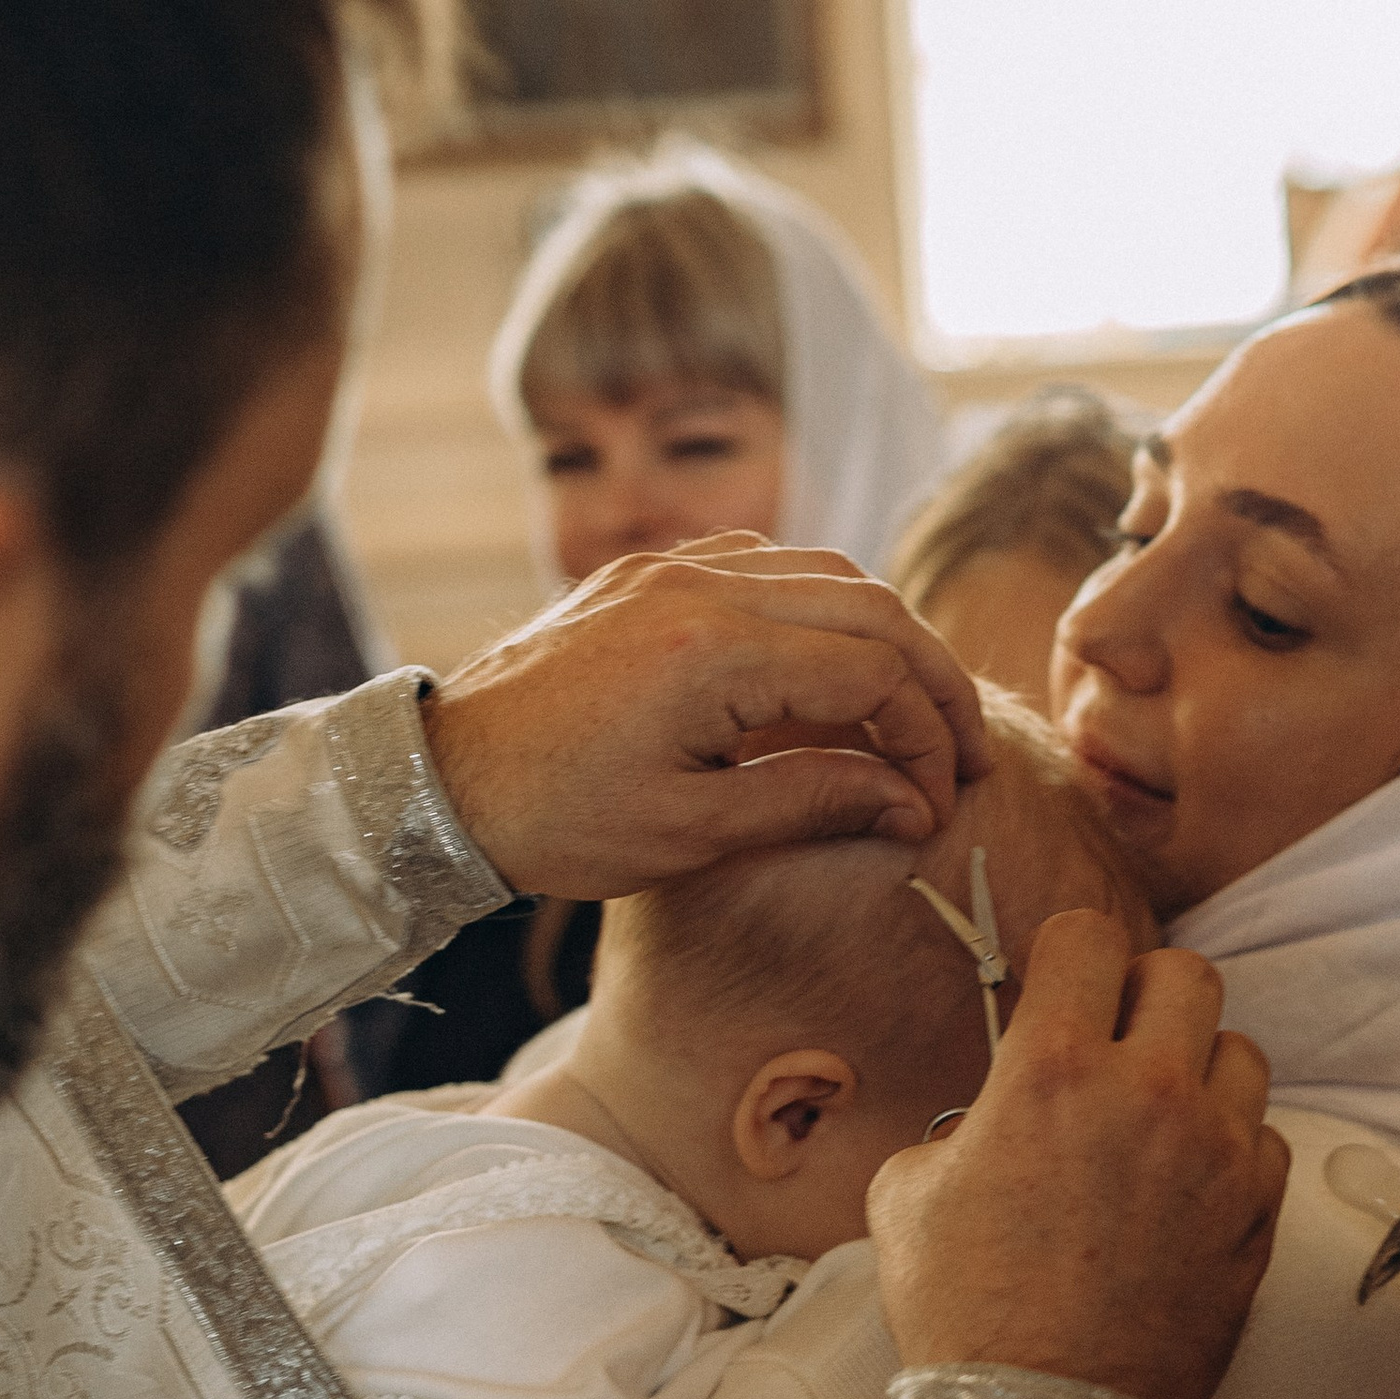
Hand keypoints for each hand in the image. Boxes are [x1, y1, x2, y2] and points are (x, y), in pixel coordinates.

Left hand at [422, 537, 988, 896]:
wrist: (438, 784)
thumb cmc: (556, 822)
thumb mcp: (693, 833)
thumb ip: (814, 802)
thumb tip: (913, 801)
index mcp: (710, 653)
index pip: (872, 671)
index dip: (926, 736)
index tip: (938, 798)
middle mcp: (696, 584)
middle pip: (869, 604)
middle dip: (930, 678)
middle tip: (961, 749)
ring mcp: (668, 567)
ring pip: (824, 571)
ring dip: (882, 635)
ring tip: (908, 711)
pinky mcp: (645, 573)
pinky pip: (764, 564)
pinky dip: (819, 608)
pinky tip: (829, 668)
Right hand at [868, 912, 1288, 1398]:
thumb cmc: (965, 1314)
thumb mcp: (906, 1194)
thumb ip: (960, 1124)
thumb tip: (988, 1118)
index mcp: (1053, 1069)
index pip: (1090, 936)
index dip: (1072, 952)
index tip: (1064, 982)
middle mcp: (1148, 1093)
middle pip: (1187, 974)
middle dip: (1146, 996)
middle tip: (1117, 1043)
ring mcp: (1216, 1153)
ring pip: (1241, 1051)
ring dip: (1199, 1069)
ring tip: (1157, 1118)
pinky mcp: (1257, 1213)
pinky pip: (1264, 1139)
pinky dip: (1230, 1148)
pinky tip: (1186, 1185)